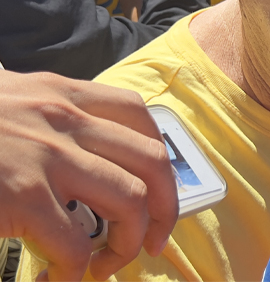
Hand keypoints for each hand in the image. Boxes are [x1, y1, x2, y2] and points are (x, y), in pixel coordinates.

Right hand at [0, 70, 178, 280]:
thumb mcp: (3, 99)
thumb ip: (41, 113)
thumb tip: (74, 150)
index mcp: (60, 93)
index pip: (138, 115)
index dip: (158, 156)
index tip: (157, 190)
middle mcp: (64, 119)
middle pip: (152, 161)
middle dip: (165, 208)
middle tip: (153, 243)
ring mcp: (45, 156)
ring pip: (131, 203)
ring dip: (125, 245)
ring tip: (101, 267)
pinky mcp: (21, 196)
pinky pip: (74, 247)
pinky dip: (74, 274)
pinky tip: (53, 281)